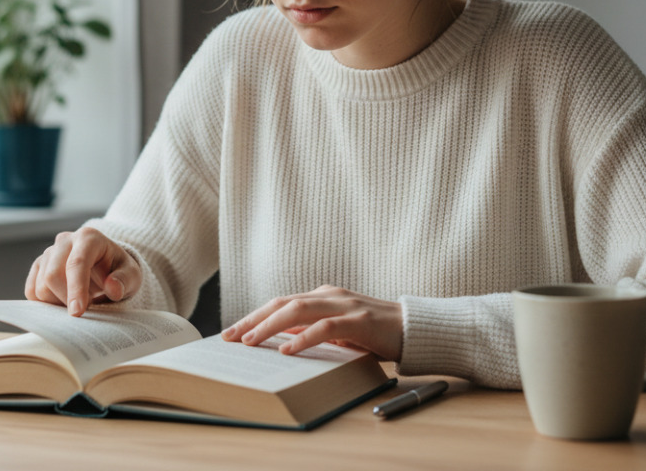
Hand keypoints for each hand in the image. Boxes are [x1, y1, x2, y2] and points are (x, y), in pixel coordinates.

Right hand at [24, 226, 141, 315]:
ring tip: (78, 299)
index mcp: (89, 237)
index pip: (76, 263)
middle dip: (66, 299)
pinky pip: (32, 291)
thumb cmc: (119, 271)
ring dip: (58, 302)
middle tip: (85, 308)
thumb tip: (113, 288)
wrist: (106, 268)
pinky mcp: (38, 266)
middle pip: (52, 275)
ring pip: (40, 286)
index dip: (76, 289)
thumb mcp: (132, 276)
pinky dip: (46, 303)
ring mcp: (49, 252)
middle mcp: (65, 240)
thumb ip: (125, 281)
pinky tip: (64, 300)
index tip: (77, 312)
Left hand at [221, 285, 403, 360]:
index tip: (232, 332)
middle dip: (253, 319)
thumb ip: (315, 331)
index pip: (281, 303)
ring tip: (249, 342)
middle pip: (282, 303)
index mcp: (324, 297)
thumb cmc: (378, 334)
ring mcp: (345, 305)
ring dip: (269, 326)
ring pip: (298, 311)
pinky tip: (287, 349)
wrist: (416, 329)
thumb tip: (282, 340)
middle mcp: (330, 295)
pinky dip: (303, 338)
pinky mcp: (360, 320)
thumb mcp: (340, 332)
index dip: (255, 316)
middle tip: (229, 337)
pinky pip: (325, 327)